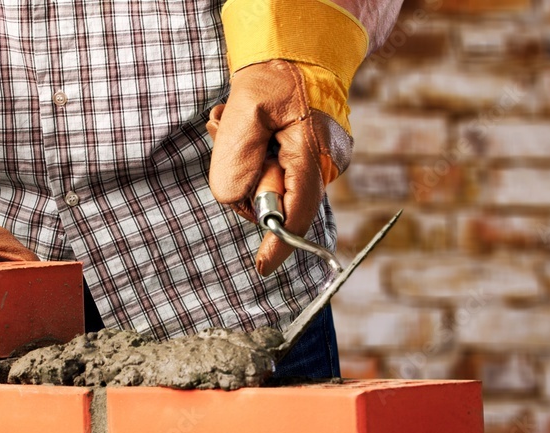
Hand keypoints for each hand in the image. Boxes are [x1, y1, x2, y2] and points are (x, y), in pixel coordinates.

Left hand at [206, 0, 367, 276]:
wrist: (296, 47)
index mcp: (311, 156)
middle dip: (245, 181)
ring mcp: (312, 164)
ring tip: (233, 123)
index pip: (297, 213)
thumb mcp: (245, 110)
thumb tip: (234, 200)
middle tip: (230, 133)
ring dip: (242, 164)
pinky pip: (269, 174)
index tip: (261, 268)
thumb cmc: (274, 73)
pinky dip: (249, 158)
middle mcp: (319, 166)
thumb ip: (236, 160)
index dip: (279, 244)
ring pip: (266, 187)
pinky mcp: (301, 160)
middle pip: (274, 202)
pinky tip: (241, 127)